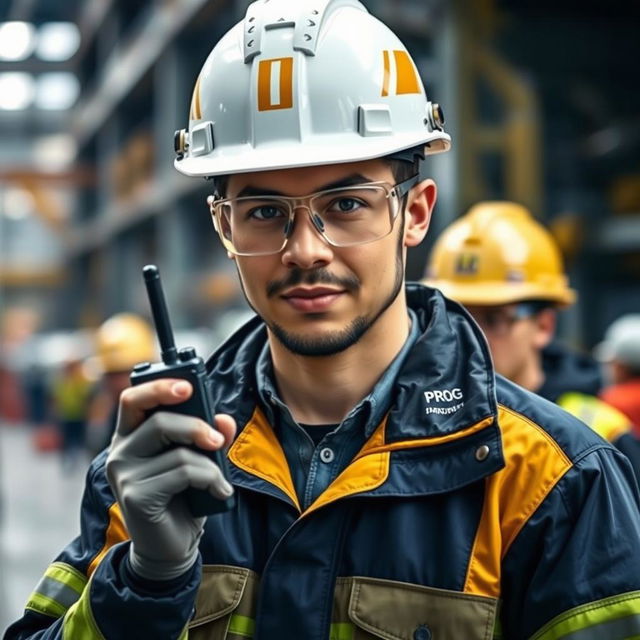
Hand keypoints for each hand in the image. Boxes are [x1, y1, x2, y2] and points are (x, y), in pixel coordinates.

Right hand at [105, 379, 235, 580]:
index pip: (132, 399)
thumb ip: (211, 436)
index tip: (187, 386)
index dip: (158, 387)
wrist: (171, 547)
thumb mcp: (200, 460)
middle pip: (159, 422)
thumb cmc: (183, 497)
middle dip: (195, 426)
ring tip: (220, 480)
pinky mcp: (135, 496)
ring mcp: (124, 475)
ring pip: (177, 451)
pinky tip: (219, 493)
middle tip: (216, 440)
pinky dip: (210, 480)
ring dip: (209, 464)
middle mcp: (120, 452)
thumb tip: (223, 419)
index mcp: (131, 436)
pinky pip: (182, 473)